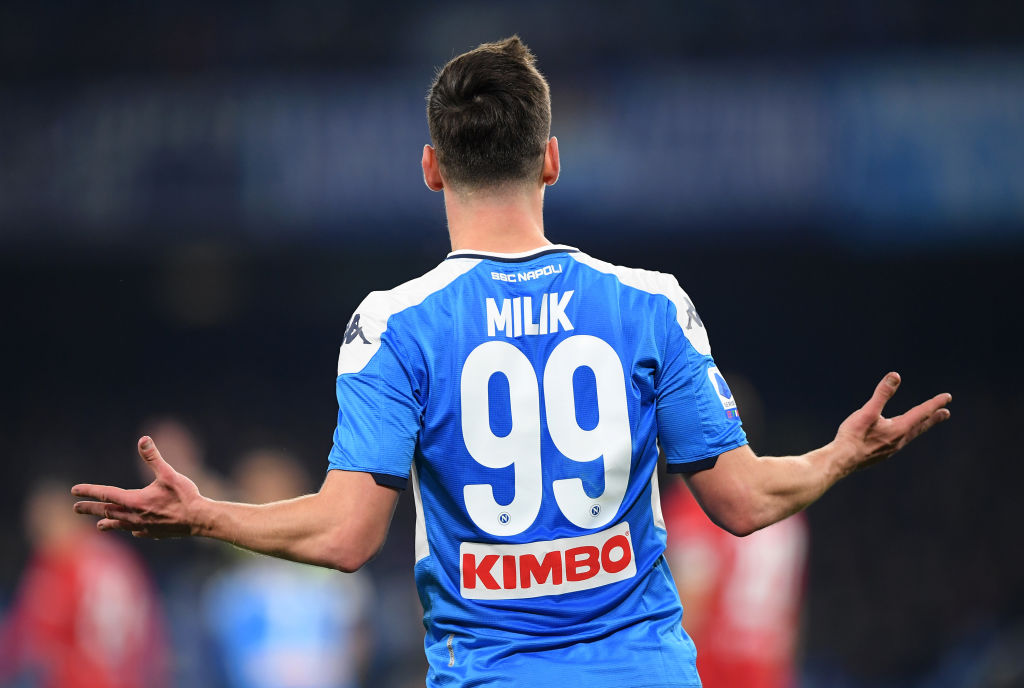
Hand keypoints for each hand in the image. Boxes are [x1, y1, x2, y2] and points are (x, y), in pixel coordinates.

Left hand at [72, 436, 204, 537]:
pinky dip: (130, 529)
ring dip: (107, 522)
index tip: (74, 490)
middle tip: (76, 508)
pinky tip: (132, 530)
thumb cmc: (185, 496)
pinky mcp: (154, 533)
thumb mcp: (169, 474)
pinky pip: (136, 531)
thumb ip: (153, 458)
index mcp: (135, 500)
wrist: (200, 520)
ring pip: (119, 525)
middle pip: (107, 511)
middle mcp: (134, 516)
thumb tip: (143, 440)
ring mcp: (143, 527)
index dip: (89, 491)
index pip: (106, 494)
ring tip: (99, 525)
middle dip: (91, 508)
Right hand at [834, 372, 951, 474]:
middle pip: (921, 426)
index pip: (922, 412)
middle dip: (933, 418)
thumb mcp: (868, 411)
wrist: (842, 460)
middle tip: (946, 413)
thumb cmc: (854, 435)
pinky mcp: (883, 454)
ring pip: (911, 435)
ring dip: (920, 427)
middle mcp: (899, 440)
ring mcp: (892, 449)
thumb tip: (895, 375)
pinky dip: (907, 435)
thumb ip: (882, 394)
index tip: (947, 397)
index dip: (935, 403)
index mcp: (899, 428)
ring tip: (924, 423)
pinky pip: (900, 442)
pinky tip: (899, 437)